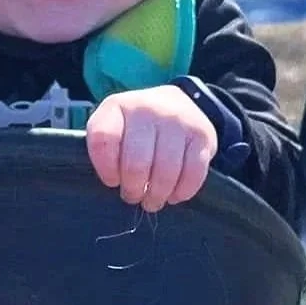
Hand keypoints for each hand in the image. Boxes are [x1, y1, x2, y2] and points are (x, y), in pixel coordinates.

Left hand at [86, 85, 217, 210]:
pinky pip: (193, 174)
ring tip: (152, 200)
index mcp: (118, 107)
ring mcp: (178, 120)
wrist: (172, 104)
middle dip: (133, 190)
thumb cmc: (135, 128)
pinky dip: (182, 192)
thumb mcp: (112, 128)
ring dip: (157, 195)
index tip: (112, 180)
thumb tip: (113, 182)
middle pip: (136, 164)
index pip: (103, 139)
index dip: (106, 169)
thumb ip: (103, 149)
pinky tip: (174, 194)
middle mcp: (148, 108)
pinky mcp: (202, 135)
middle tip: (133, 195)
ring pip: (165, 172)